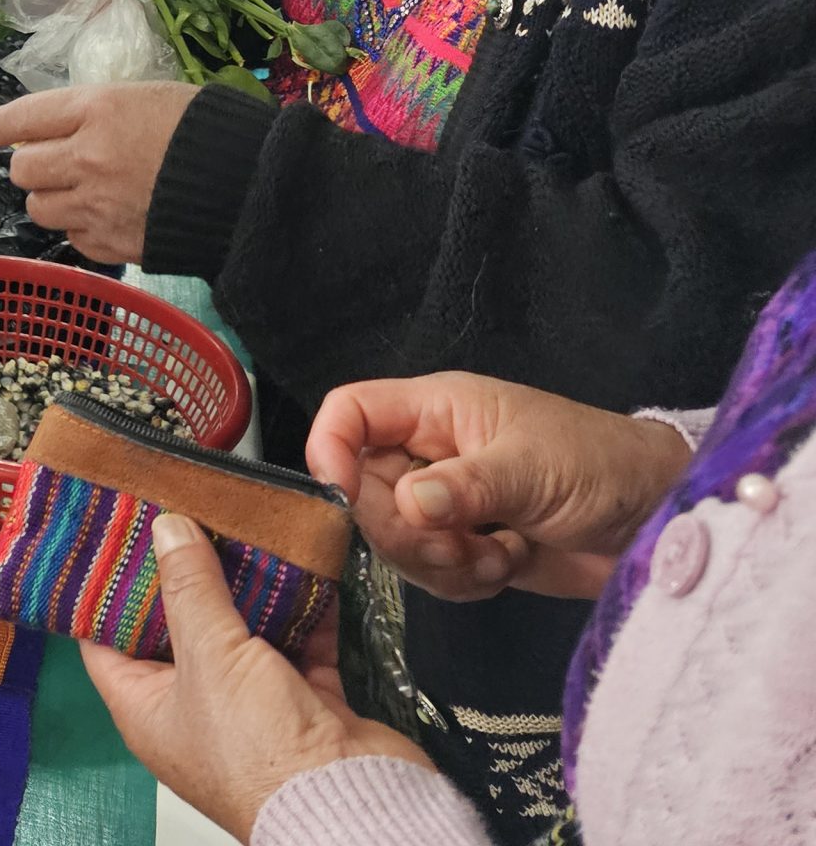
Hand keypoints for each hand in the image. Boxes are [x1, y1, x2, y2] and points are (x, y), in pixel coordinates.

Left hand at [0, 82, 193, 263]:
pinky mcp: (114, 243)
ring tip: (77, 191)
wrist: (252, 183)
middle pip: (22, 169)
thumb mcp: (146, 97)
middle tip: (50, 161)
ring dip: (51, 198)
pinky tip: (104, 216)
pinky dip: (81, 228)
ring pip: (39, 207)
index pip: (20, 118)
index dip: (1, 126)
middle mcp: (87, 158)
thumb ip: (96, 111)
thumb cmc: (204, 128)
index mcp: (97, 110)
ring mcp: (98, 205)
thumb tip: (58, 125)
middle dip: (31, 164)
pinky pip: (73, 237)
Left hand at [84, 513, 435, 841]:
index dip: (102, 591)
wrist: (355, 802)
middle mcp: (194, 708)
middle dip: (183, 573)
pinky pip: (301, 642)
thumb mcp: (211, 657)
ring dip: (246, 583)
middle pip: (178, 628)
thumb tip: (166, 528)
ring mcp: (252, 705)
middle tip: (179, 513)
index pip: (105, 641)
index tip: (106, 537)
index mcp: (147, 709)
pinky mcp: (306, 701)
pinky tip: (301, 559)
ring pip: (242, 630)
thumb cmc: (262, 754)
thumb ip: (190, 589)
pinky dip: (303, 606)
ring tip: (238, 524)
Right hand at [305, 374, 693, 601]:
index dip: (331, 451)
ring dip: (438, 562)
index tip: (346, 499)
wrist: (663, 520)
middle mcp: (430, 453)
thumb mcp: (534, 469)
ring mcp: (447, 502)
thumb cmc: (603, 466)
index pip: (350, 413)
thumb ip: (466, 487)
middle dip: (405, 531)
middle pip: (364, 490)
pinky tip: (506, 565)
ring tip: (496, 556)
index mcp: (436, 411)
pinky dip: (461, 582)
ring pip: (393, 538)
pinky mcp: (467, 546)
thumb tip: (408, 504)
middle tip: (460, 545)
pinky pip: (428, 572)